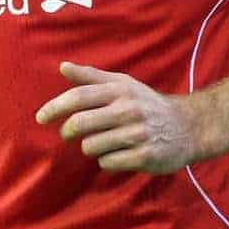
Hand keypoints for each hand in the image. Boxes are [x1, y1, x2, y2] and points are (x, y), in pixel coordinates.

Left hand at [35, 62, 198, 173]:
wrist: (188, 127)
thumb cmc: (147, 103)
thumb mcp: (122, 83)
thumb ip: (91, 76)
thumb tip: (62, 66)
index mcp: (120, 90)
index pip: (79, 96)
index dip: (55, 107)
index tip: (40, 117)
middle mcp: (128, 110)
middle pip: (81, 124)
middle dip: (68, 131)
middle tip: (68, 133)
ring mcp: (137, 134)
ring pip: (92, 146)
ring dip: (91, 147)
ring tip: (103, 141)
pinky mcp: (145, 156)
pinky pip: (108, 162)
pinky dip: (107, 160)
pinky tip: (118, 154)